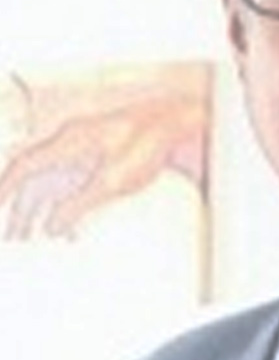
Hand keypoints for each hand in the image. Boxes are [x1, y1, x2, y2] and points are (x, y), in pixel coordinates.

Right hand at [0, 91, 207, 239]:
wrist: (180, 123)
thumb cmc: (150, 142)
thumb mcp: (112, 181)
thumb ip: (77, 205)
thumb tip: (51, 226)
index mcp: (67, 142)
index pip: (23, 166)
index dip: (4, 190)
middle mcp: (72, 142)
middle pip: (33, 177)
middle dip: (18, 206)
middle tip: (12, 234)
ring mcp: (87, 147)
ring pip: (52, 180)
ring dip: (40, 208)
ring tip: (30, 235)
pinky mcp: (103, 155)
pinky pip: (73, 181)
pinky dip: (64, 204)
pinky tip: (68, 226)